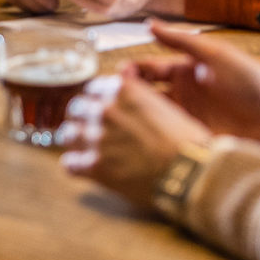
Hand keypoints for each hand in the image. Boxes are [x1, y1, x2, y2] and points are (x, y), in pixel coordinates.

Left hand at [58, 68, 212, 207]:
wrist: (191, 172)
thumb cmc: (186, 140)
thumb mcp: (163, 105)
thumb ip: (138, 97)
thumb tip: (126, 95)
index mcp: (123, 90)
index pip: (93, 88)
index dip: (96, 100)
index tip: (99, 108)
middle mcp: (106, 109)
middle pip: (77, 108)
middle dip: (82, 118)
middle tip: (88, 129)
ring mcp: (97, 137)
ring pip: (67, 134)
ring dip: (74, 141)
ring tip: (81, 149)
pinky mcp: (95, 166)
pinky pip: (70, 163)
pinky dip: (75, 166)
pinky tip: (82, 168)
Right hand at [128, 22, 259, 157]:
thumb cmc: (255, 83)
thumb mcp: (217, 56)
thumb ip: (183, 41)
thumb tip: (151, 24)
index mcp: (186, 71)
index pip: (147, 70)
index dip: (129, 72)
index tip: (115, 78)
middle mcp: (182, 95)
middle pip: (143, 94)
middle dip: (123, 97)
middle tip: (106, 103)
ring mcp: (186, 118)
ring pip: (150, 117)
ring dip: (133, 118)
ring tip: (115, 122)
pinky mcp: (193, 140)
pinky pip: (165, 138)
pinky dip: (150, 138)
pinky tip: (136, 141)